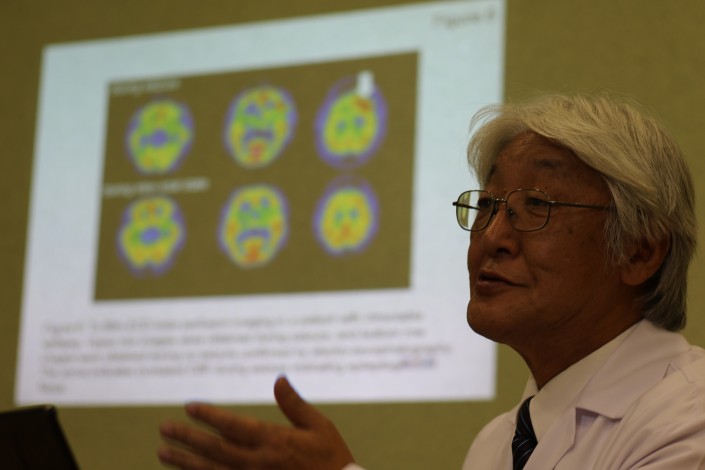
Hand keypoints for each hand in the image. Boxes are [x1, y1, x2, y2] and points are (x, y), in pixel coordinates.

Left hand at [158, 376, 355, 469]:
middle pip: (214, 449)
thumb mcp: (318, 426)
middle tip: (164, 428)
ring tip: (163, 453)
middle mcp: (258, 463)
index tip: (189, 406)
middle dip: (186, 438)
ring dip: (185, 462)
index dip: (209, 416)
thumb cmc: (331, 458)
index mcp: (274, 441)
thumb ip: (294, 404)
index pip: (233, 426)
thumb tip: (279, 378)